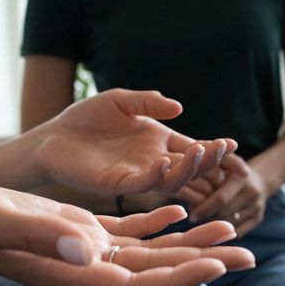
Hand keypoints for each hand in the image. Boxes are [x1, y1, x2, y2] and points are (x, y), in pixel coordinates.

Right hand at [0, 179, 254, 285]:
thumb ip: (42, 235)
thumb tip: (90, 248)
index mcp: (72, 275)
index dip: (180, 280)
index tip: (218, 266)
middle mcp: (84, 270)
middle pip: (155, 274)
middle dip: (202, 265)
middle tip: (249, 255)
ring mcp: (82, 252)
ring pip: (148, 254)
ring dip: (188, 243)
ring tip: (228, 231)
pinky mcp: (77, 232)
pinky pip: (126, 233)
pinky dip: (155, 224)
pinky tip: (178, 209)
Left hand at [35, 89, 233, 195]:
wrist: (53, 136)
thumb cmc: (86, 118)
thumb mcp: (120, 100)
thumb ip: (148, 103)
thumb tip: (178, 107)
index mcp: (157, 142)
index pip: (192, 148)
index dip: (212, 149)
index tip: (231, 143)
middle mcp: (153, 161)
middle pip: (189, 167)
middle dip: (209, 160)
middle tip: (222, 149)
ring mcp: (137, 175)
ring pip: (172, 181)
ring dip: (188, 169)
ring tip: (200, 153)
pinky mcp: (118, 184)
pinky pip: (143, 184)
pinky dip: (157, 175)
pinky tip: (164, 162)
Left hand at [185, 155, 269, 235]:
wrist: (261, 178)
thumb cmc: (229, 171)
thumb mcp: (220, 165)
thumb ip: (204, 172)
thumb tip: (181, 188)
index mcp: (241, 178)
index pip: (221, 198)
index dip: (204, 208)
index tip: (191, 214)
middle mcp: (252, 192)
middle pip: (225, 213)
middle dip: (208, 217)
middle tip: (194, 219)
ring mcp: (257, 206)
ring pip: (231, 223)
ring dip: (216, 224)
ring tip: (204, 221)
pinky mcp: (259, 218)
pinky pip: (240, 232)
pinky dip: (226, 230)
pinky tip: (217, 227)